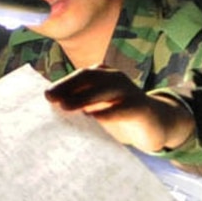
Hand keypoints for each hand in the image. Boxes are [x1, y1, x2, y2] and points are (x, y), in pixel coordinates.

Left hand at [45, 68, 194, 153]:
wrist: (155, 124)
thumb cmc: (120, 115)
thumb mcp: (98, 107)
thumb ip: (79, 105)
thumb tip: (52, 108)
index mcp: (104, 75)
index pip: (81, 76)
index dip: (63, 84)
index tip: (46, 96)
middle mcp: (116, 79)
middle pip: (90, 78)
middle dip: (69, 87)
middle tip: (50, 99)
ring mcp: (130, 91)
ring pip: (106, 90)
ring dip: (84, 98)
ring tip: (66, 107)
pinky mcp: (142, 108)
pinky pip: (125, 108)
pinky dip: (110, 112)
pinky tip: (95, 117)